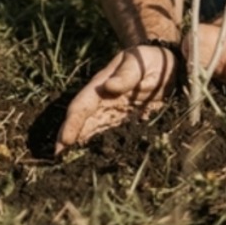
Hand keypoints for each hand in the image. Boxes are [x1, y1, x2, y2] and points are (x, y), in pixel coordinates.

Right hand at [57, 43, 178, 153]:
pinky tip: (93, 160)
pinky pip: (108, 135)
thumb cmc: (150, 61)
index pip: (82, 106)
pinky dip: (98, 146)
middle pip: (81, 121)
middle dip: (68, 138)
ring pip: (91, 130)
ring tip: (68, 163)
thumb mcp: (139, 64)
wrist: (168, 66)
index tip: (65, 140)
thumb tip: (109, 87)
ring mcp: (112, 112)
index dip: (72, 123)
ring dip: (80, 145)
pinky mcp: (124, 122)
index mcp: (101, 86)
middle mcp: (102, 101)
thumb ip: (126, 75)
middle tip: (58, 158)